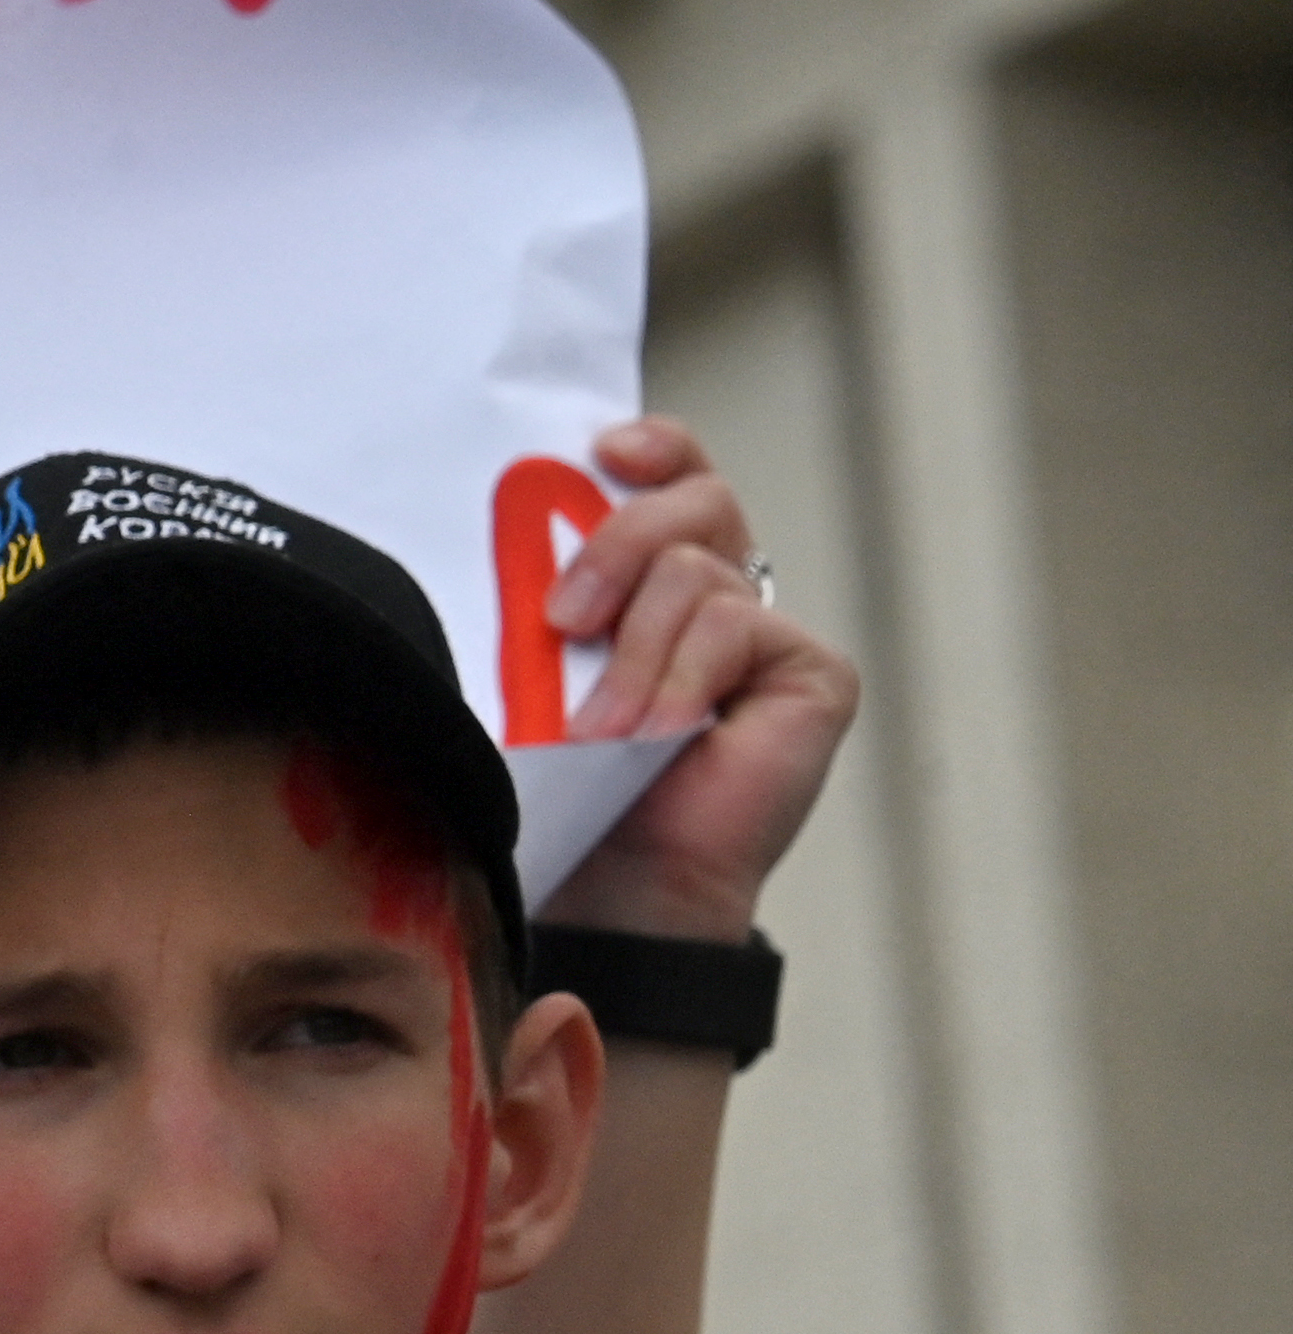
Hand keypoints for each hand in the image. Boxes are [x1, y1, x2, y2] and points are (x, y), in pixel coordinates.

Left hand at [536, 415, 859, 942]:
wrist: (614, 884)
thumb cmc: (566, 784)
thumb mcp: (542, 666)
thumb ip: (553, 594)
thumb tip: (520, 524)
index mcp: (655, 583)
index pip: (674, 479)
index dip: (655, 448)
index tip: (605, 450)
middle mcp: (723, 596)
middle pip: (695, 502)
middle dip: (617, 544)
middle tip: (563, 620)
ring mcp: (771, 635)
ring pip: (698, 570)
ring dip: (632, 651)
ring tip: (600, 727)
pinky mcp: (812, 673)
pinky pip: (735, 624)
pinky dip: (678, 679)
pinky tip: (657, 734)